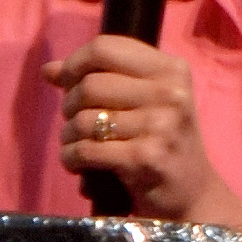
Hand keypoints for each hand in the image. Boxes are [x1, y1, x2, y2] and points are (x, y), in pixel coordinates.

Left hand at [44, 32, 241, 231]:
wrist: (193, 194)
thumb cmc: (161, 142)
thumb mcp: (142, 103)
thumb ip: (99, 79)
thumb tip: (49, 70)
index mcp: (171, 70)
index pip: (105, 48)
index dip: (76, 63)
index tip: (68, 82)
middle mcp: (170, 93)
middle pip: (89, 85)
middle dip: (70, 105)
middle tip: (78, 122)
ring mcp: (161, 126)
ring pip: (83, 119)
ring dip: (70, 136)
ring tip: (80, 144)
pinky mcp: (145, 158)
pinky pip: (85, 150)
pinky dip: (71, 158)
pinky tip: (78, 163)